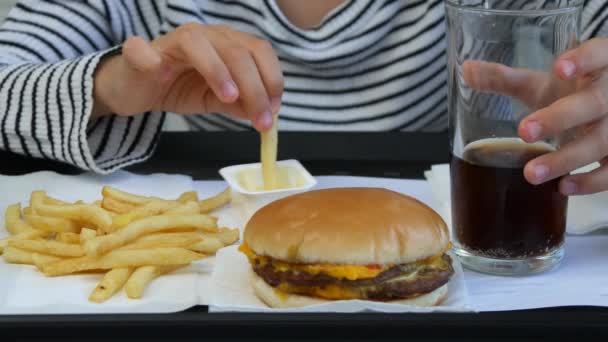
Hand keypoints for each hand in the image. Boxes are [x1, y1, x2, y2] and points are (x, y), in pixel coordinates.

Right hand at [93, 23, 283, 131]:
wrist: (137, 89)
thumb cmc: (179, 87)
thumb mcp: (216, 100)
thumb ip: (239, 104)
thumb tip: (266, 114)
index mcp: (226, 43)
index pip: (258, 50)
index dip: (272, 78)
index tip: (275, 109)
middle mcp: (204, 36)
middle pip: (236, 51)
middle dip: (254, 87)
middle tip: (261, 120)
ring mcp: (171, 42)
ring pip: (198, 44)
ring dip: (217, 69)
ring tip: (228, 97)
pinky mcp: (139, 53)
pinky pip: (140, 49)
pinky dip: (149, 57)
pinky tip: (159, 72)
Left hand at [463, 38, 607, 194]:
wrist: (606, 114)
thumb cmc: (570, 94)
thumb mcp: (542, 83)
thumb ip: (505, 78)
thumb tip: (466, 70)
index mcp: (599, 66)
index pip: (599, 53)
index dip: (584, 59)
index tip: (558, 67)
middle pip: (595, 103)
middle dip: (560, 117)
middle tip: (524, 131)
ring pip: (602, 140)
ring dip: (567, 158)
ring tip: (532, 173)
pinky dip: (591, 181)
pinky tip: (563, 187)